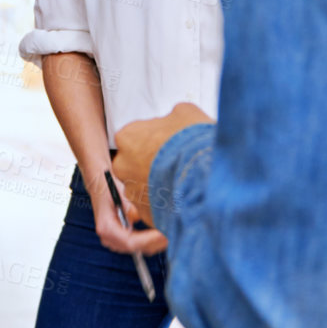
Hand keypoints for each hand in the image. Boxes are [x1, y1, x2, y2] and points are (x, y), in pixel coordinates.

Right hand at [89, 178, 167, 255]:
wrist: (100, 186)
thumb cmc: (110, 187)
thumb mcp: (120, 193)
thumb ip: (131, 207)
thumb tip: (142, 217)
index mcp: (106, 227)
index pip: (129, 242)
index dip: (148, 240)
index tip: (162, 234)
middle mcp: (108, 238)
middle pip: (135, 248)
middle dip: (153, 243)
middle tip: (171, 235)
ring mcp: (113, 241)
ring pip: (137, 249)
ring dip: (153, 244)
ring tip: (168, 234)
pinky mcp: (119, 239)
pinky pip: (137, 245)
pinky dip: (149, 241)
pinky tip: (160, 233)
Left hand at [112, 103, 213, 225]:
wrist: (203, 178)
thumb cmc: (192, 142)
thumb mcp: (185, 113)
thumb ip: (171, 118)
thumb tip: (174, 121)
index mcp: (127, 137)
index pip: (134, 136)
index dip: (154, 138)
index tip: (169, 141)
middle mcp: (122, 166)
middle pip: (135, 163)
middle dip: (152, 163)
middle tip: (176, 162)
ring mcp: (132, 192)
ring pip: (144, 186)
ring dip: (159, 184)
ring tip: (183, 181)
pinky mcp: (145, 214)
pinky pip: (155, 206)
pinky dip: (166, 203)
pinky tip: (184, 197)